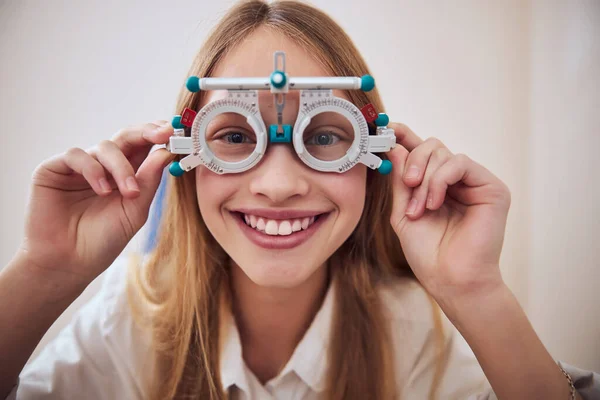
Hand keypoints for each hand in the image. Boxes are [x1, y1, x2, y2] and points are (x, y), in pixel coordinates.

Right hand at [16, 121, 174, 286]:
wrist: (70, 263)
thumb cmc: (103, 240)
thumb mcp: (135, 210)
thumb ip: (150, 181)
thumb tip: (166, 151)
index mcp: (126, 174)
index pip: (144, 146)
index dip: (159, 135)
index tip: (176, 133)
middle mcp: (104, 166)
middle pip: (126, 136)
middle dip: (146, 132)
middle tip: (163, 134)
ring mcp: (80, 166)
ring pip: (106, 146)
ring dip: (122, 167)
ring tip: (129, 193)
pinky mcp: (54, 169)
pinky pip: (77, 155)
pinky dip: (94, 170)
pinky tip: (102, 191)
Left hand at [387, 123, 510, 303]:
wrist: (450, 280)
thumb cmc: (428, 253)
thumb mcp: (403, 213)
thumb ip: (399, 181)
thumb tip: (395, 146)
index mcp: (435, 185)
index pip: (420, 151)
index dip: (404, 136)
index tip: (386, 128)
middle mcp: (456, 180)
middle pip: (431, 146)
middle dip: (413, 162)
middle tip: (408, 186)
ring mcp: (474, 182)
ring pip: (443, 153)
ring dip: (425, 180)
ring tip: (422, 209)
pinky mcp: (492, 187)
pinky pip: (460, 163)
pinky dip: (441, 180)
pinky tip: (435, 203)